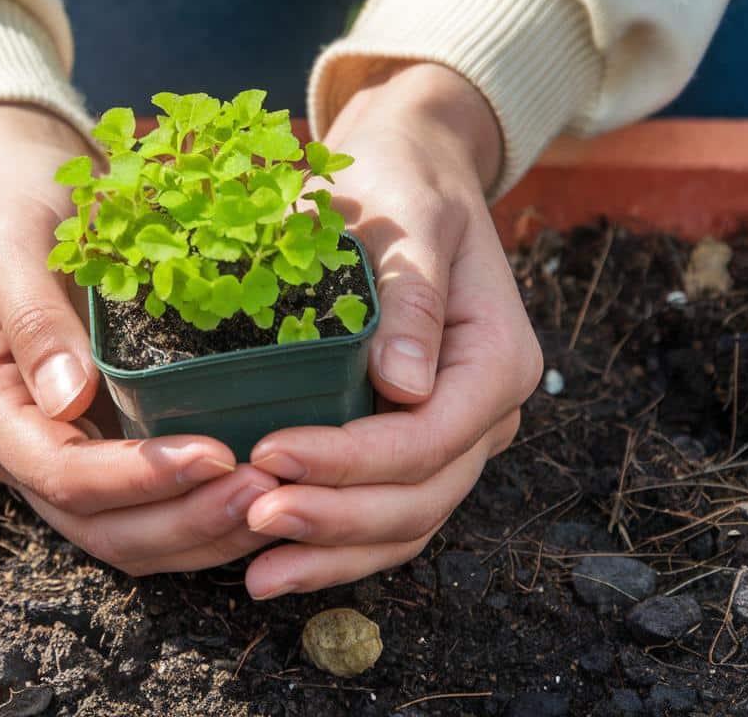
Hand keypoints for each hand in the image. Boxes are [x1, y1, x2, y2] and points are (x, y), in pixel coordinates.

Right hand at [0, 104, 276, 574]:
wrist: (15, 191)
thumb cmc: (13, 206)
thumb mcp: (11, 244)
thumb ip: (33, 320)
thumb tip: (68, 401)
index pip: (62, 474)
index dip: (140, 478)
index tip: (216, 455)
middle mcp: (15, 449)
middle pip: (100, 526)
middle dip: (184, 521)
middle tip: (266, 491)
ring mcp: (57, 456)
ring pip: (128, 534)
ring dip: (202, 532)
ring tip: (277, 499)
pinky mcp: (98, 447)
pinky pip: (149, 508)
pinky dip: (202, 512)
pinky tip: (260, 490)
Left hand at [243, 63, 543, 597]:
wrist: (408, 175)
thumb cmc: (403, 185)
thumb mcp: (410, 215)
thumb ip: (412, 294)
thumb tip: (405, 385)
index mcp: (494, 359)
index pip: (428, 436)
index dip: (351, 459)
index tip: (271, 454)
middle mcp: (483, 410)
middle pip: (421, 496)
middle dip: (337, 519)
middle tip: (253, 517)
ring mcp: (452, 434)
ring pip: (406, 522)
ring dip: (333, 553)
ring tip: (257, 570)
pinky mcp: (411, 444)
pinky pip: (385, 513)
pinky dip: (335, 545)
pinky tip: (273, 561)